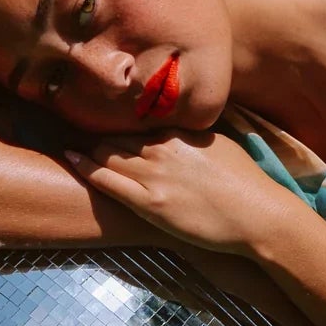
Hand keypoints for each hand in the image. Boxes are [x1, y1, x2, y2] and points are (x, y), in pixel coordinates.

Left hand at [62, 127, 287, 257]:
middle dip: (94, 130)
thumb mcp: (218, 144)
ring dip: (86, 147)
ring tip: (66, 140)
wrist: (259, 215)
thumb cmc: (246, 182)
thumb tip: (175, 129)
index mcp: (180, 132)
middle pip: (115, 134)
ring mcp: (154, 175)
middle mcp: (163, 148)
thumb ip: (190, 135)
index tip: (98, 110)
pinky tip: (71, 157)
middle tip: (69, 122)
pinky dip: (85, 167)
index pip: (135, 118)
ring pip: (107, 153)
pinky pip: (107, 181)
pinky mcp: (150, 203)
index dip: (115, 117)